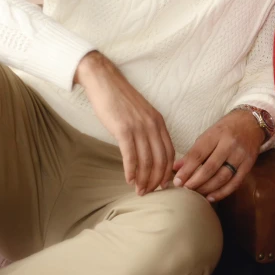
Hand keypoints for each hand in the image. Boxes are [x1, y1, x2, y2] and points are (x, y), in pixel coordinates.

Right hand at [76, 51, 174, 196]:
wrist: (104, 82)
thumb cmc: (120, 100)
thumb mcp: (141, 115)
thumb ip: (148, 131)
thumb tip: (148, 153)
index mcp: (159, 122)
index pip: (170, 153)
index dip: (167, 171)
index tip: (162, 185)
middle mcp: (153, 125)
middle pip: (161, 160)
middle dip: (156, 180)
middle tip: (150, 192)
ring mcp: (139, 127)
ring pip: (146, 161)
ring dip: (143, 179)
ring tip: (139, 191)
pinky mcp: (123, 129)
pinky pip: (130, 156)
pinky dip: (131, 171)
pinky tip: (128, 180)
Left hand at [171, 109, 262, 202]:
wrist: (251, 123)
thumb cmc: (225, 129)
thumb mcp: (208, 135)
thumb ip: (193, 152)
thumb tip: (176, 168)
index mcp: (216, 134)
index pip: (198, 154)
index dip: (187, 169)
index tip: (177, 181)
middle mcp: (229, 144)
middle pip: (210, 167)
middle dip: (195, 181)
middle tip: (185, 189)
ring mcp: (240, 155)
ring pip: (223, 177)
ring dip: (207, 188)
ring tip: (196, 194)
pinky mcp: (249, 164)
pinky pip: (235, 182)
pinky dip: (222, 192)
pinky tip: (211, 198)